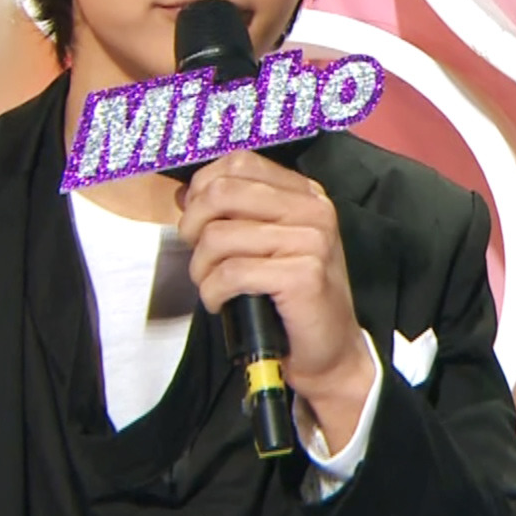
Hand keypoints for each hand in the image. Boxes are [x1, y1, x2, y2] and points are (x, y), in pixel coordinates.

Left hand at [178, 149, 375, 450]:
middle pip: (223, 192)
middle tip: (197, 253)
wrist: (330, 352)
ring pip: (220, 236)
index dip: (203, 187)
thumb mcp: (265, 242)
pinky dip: (212, 291)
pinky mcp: (303, 276)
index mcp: (304, 193)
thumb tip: (184, 194)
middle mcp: (312, 209)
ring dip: (200, 267)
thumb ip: (233, 211)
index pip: (239, 163)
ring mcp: (312, 241)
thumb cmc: (291, 297)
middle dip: (193, 225)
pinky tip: (219, 302)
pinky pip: (231, 273)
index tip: (196, 218)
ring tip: (210, 284)